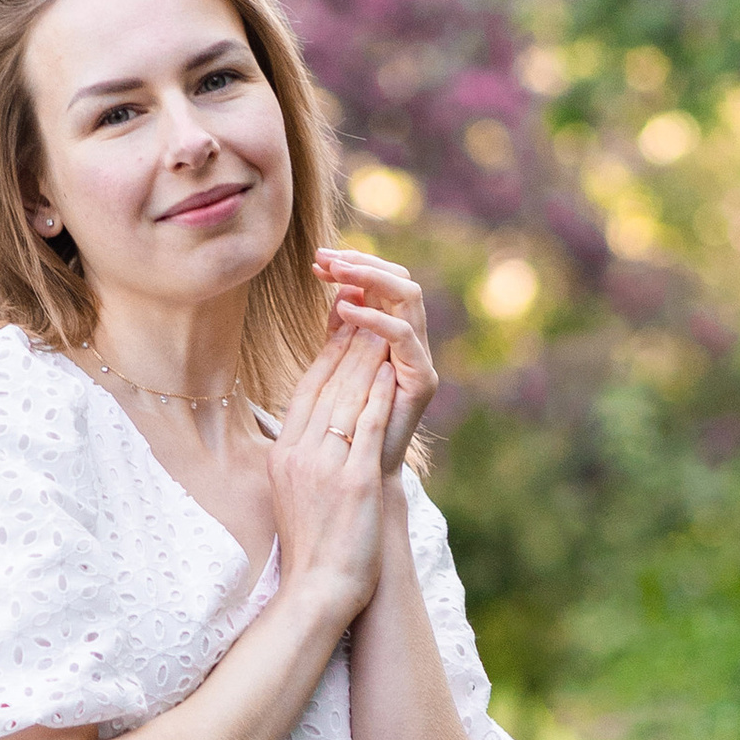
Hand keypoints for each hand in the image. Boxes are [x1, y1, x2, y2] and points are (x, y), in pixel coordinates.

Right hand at [267, 325, 394, 620]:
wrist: (317, 588)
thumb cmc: (312, 543)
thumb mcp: (294, 489)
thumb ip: (303, 452)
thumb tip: (315, 425)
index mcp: (283, 454)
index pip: (305, 392)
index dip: (325, 356)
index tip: (341, 330)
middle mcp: (298, 454)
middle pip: (325, 387)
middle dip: (347, 345)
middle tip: (365, 313)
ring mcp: (324, 467)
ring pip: (346, 399)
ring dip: (365, 359)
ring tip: (381, 330)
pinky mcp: (352, 481)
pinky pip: (367, 427)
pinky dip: (379, 395)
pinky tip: (391, 371)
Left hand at [314, 247, 435, 472]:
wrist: (362, 480)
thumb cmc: (346, 430)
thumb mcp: (336, 372)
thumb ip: (338, 335)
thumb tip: (336, 291)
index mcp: (391, 336)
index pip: (381, 284)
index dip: (352, 267)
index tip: (317, 261)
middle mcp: (412, 342)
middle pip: (400, 280)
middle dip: (362, 263)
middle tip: (325, 258)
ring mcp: (420, 358)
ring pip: (408, 295)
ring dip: (370, 278)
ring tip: (335, 273)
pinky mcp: (422, 378)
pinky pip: (402, 335)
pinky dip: (374, 317)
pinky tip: (345, 309)